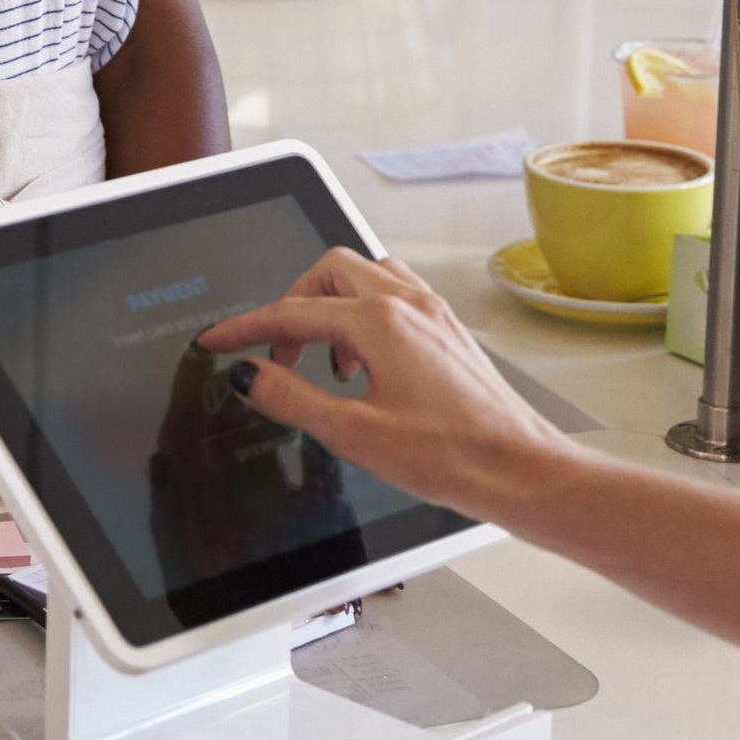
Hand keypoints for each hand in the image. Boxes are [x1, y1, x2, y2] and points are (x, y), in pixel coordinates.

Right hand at [195, 248, 571, 520]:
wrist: (520, 469)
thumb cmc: (453, 455)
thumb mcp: (355, 433)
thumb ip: (294, 398)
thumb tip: (252, 376)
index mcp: (381, 322)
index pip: (294, 312)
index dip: (248, 327)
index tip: (220, 339)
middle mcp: (409, 304)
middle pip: (330, 270)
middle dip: (292, 304)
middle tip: (276, 351)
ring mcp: (433, 312)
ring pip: (366, 275)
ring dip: (332, 305)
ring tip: (323, 358)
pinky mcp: (447, 330)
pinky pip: (394, 295)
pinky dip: (365, 314)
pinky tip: (364, 363)